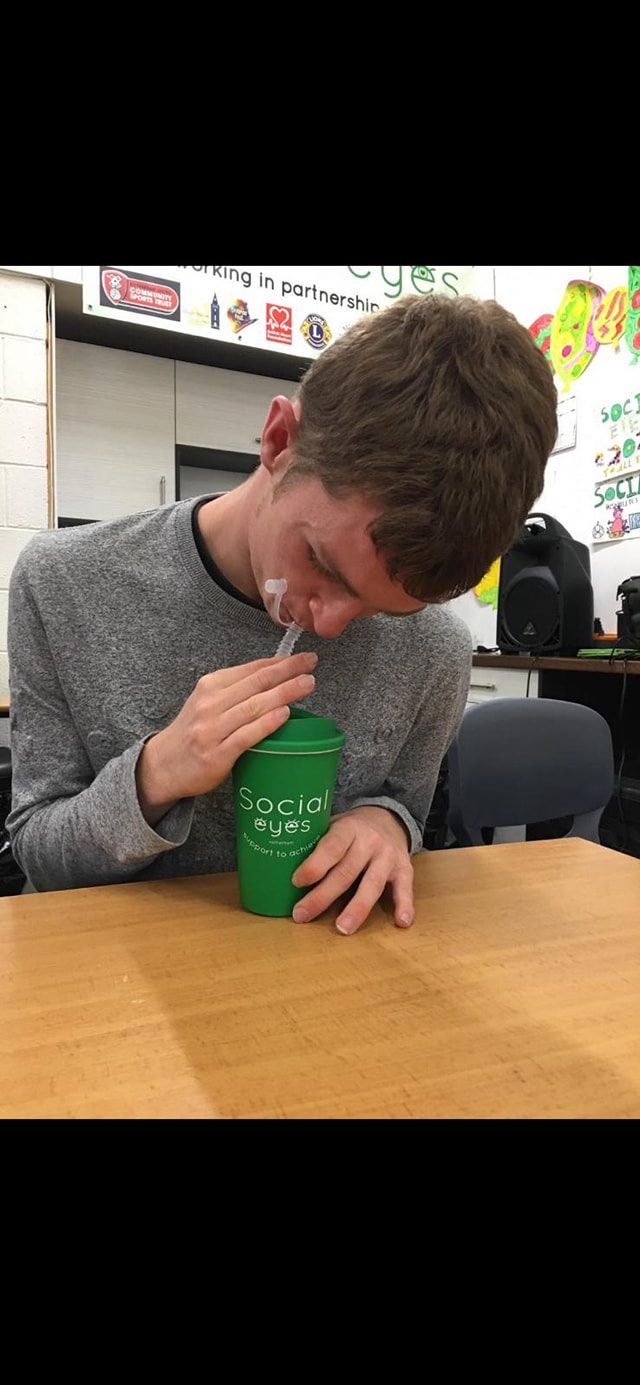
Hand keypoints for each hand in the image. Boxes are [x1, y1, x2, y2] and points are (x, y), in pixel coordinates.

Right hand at [136, 651, 317, 825]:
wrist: (163, 765)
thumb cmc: (193, 731)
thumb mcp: (208, 702)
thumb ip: (237, 690)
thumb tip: (276, 677)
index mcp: (210, 686)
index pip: (251, 669)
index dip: (280, 662)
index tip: (303, 658)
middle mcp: (211, 704)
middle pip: (256, 683)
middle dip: (288, 671)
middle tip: (311, 664)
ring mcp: (212, 729)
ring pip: (254, 706)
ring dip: (285, 693)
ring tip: (307, 684)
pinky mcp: (216, 754)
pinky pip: (246, 736)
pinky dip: (266, 723)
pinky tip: (285, 714)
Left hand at [290, 804, 414, 934]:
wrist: (388, 818)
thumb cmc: (350, 830)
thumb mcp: (332, 825)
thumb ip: (315, 843)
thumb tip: (276, 867)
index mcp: (348, 829)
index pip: (331, 847)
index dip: (314, 865)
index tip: (296, 882)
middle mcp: (369, 842)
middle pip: (345, 872)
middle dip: (322, 896)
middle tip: (302, 915)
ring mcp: (388, 856)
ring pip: (372, 885)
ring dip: (357, 908)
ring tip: (342, 928)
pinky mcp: (405, 869)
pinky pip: (405, 889)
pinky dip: (404, 905)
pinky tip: (401, 922)